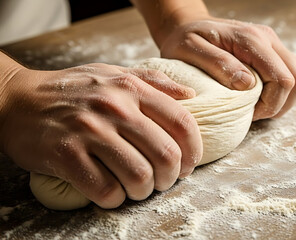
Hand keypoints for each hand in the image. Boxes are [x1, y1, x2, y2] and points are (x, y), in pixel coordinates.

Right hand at [0, 63, 202, 207]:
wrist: (17, 99)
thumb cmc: (72, 89)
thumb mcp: (114, 75)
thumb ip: (154, 82)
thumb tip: (190, 95)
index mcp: (132, 89)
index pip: (182, 123)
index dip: (194, 150)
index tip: (189, 165)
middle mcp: (114, 108)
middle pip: (166, 155)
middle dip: (171, 177)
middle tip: (162, 181)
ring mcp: (89, 131)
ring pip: (139, 177)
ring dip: (143, 191)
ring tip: (137, 188)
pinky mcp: (66, 155)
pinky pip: (105, 190)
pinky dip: (115, 199)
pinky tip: (112, 192)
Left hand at [158, 17, 295, 120]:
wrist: (186, 24)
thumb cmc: (184, 38)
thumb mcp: (191, 50)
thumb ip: (218, 64)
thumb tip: (247, 85)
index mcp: (251, 40)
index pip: (283, 79)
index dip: (270, 104)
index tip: (247, 112)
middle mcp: (268, 39)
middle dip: (280, 104)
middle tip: (254, 112)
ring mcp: (273, 44)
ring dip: (283, 99)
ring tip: (257, 106)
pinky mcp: (271, 51)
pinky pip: (290, 75)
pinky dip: (281, 92)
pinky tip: (259, 97)